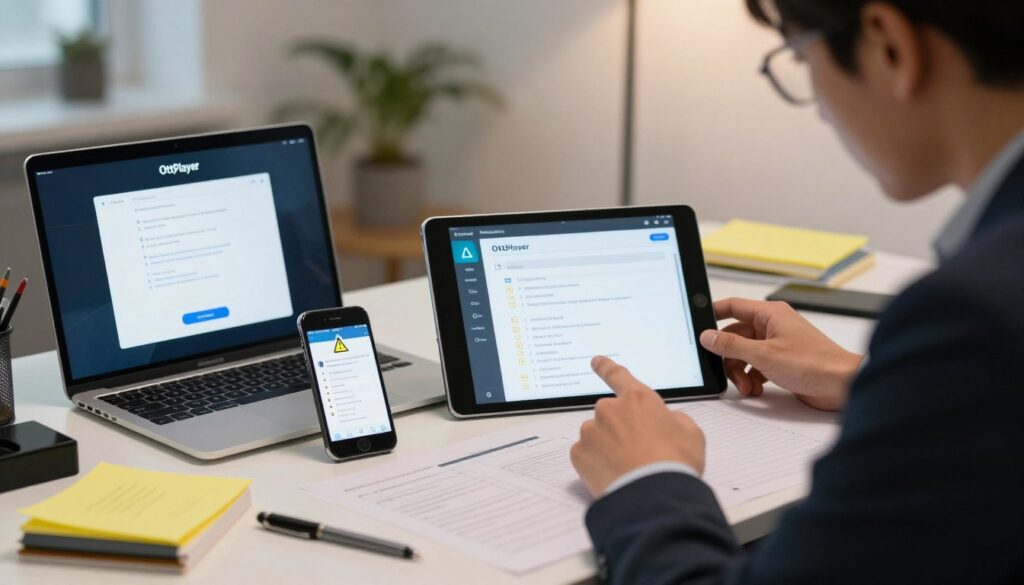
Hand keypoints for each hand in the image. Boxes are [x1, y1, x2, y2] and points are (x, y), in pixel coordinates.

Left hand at [570, 356, 705, 497]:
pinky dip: (597, 465)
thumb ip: (674, 420)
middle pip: (610, 416)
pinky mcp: (579, 454)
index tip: (595, 361)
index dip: (606, 367)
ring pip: (597, 436)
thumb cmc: (675, 463)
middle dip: (620, 430)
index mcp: (638, 399)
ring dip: (608, 448)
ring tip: (629, 469)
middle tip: (638, 453)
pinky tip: (614, 475)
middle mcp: (609, 410)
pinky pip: (586, 456)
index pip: (619, 376)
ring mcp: (591, 432)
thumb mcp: (691, 433)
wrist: (654, 497)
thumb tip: (665, 422)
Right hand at [699, 298, 862, 410]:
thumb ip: (732, 345)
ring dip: (741, 373)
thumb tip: (708, 336)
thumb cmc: (814, 363)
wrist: (842, 384)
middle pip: (736, 336)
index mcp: (770, 314)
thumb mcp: (764, 354)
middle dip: (730, 358)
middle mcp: (773, 326)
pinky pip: (757, 366)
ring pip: (745, 354)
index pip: (733, 306)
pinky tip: (757, 390)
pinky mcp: (783, 362)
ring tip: (748, 388)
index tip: (699, 326)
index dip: (714, 314)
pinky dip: (754, 379)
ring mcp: (778, 344)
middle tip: (730, 373)